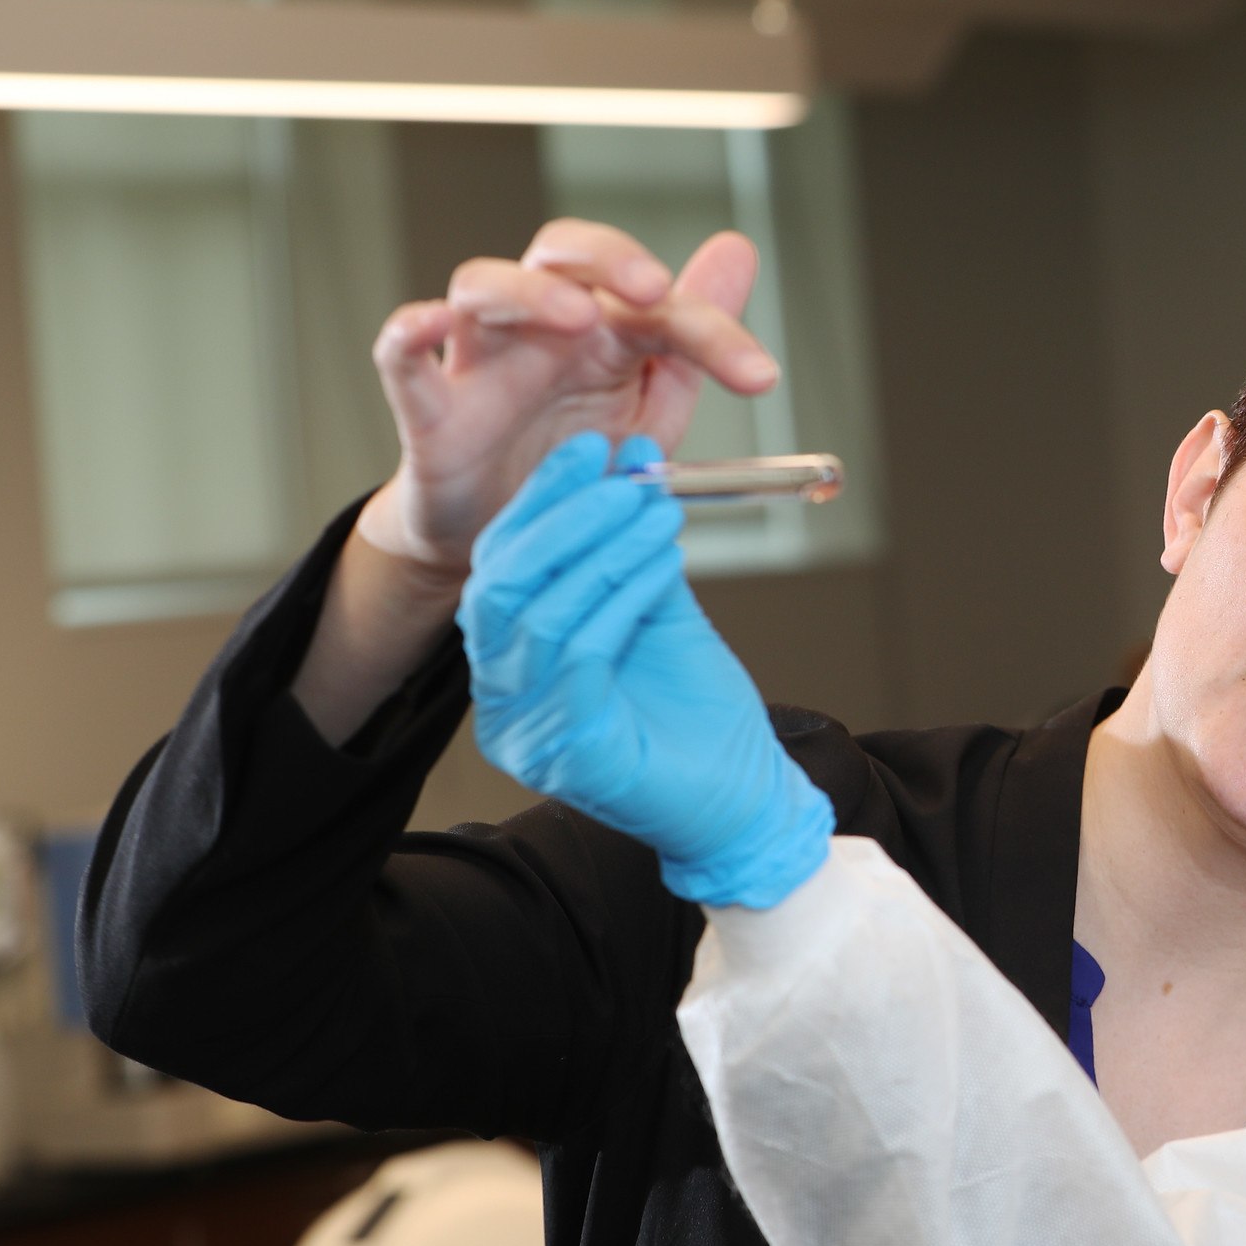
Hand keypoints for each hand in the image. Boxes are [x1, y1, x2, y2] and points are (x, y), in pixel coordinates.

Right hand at [363, 219, 780, 582]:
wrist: (506, 542)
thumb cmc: (575, 462)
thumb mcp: (651, 408)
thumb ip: (694, 338)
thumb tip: (738, 249)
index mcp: (605, 329)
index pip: (655, 300)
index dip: (711, 328)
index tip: (759, 377)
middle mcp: (541, 328)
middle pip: (561, 253)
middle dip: (609, 259)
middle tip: (653, 288)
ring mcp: (481, 359)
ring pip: (483, 285)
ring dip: (529, 291)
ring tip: (576, 314)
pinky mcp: (431, 408)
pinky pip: (404, 358)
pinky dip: (410, 333)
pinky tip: (430, 322)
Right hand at [461, 433, 834, 908]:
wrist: (747, 797)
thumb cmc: (700, 714)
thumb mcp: (658, 608)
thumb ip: (634, 542)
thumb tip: (632, 454)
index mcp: (513, 662)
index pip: (502, 565)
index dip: (542, 501)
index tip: (590, 448)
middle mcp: (503, 700)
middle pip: (498, 585)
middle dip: (563, 518)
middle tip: (623, 476)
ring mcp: (525, 730)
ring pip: (537, 614)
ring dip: (600, 550)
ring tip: (655, 509)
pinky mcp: (565, 752)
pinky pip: (579, 654)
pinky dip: (618, 596)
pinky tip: (660, 563)